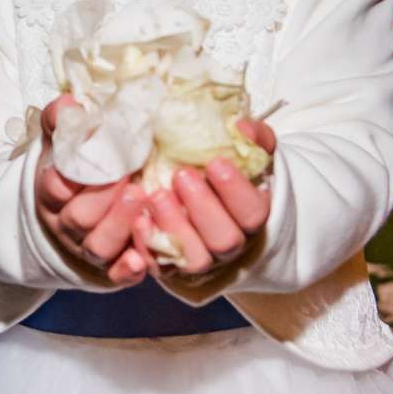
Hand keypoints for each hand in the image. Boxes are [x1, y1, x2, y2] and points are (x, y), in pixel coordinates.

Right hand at [33, 98, 148, 287]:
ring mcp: (88, 249)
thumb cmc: (72, 172)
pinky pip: (117, 275)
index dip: (67, 178)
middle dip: (101, 199)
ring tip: (142, 199)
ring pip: (98, 248)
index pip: (52, 189)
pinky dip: (127, 271)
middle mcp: (67, 226)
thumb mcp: (60, 143)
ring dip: (119, 225)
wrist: (70, 214)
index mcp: (51, 195)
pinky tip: (141, 261)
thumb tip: (69, 102)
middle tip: (127, 176)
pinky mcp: (112, 267)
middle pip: (78, 220)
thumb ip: (61, 121)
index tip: (92, 159)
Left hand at [139, 118, 275, 275]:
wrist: (203, 200)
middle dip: (203, 208)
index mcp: (250, 216)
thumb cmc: (226, 174)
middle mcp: (229, 244)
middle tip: (181, 175)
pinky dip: (148, 244)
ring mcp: (201, 259)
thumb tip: (242, 128)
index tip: (216, 163)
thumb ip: (253, 138)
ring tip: (157, 195)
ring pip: (194, 259)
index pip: (253, 213)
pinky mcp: (170, 265)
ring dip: (175, 226)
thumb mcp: (245, 153)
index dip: (236, 191)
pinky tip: (139, 220)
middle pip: (225, 240)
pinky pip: (160, 264)